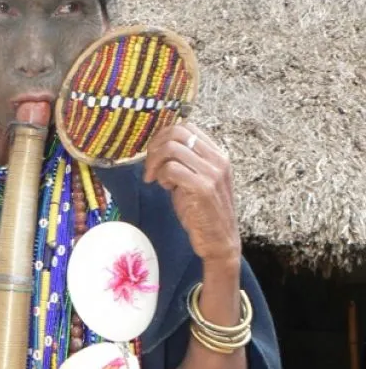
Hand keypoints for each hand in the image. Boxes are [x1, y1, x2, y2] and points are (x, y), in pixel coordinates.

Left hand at [143, 123, 240, 265]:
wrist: (218, 241)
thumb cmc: (202, 211)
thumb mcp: (194, 180)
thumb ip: (183, 162)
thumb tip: (158, 147)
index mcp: (217, 154)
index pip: (186, 127)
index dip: (163, 136)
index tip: (154, 154)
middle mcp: (218, 159)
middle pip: (177, 133)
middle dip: (155, 147)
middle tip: (149, 167)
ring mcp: (212, 173)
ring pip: (172, 148)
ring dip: (156, 163)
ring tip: (156, 179)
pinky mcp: (204, 188)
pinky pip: (172, 169)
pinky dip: (162, 176)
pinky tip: (165, 188)